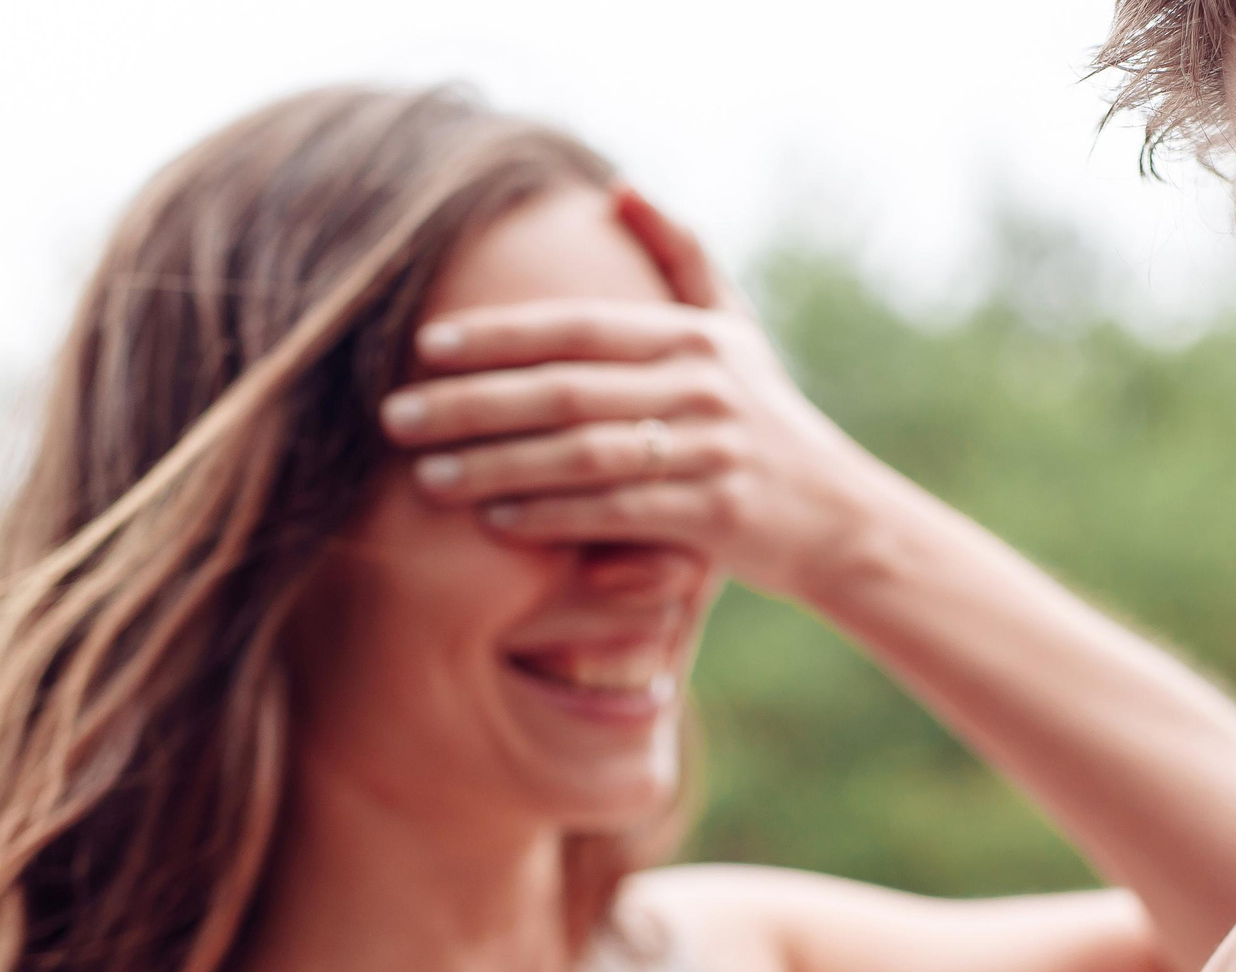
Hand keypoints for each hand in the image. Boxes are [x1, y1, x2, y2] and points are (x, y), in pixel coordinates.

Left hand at [381, 190, 912, 601]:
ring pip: (581, 456)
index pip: (577, 327)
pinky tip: (496, 519)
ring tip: (427, 477)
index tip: (426, 346)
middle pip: (564, 391)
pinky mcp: (717, 516)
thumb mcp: (735, 331)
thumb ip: (680, 258)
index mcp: (693, 336)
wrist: (840, 518)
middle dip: (472, 403)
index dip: (498, 335)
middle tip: (395, 417)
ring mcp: (711, 453)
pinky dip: (553, 517)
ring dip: (496, 465)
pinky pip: (617, 514)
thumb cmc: (768, 420)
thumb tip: (620, 187)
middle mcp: (704, 387)